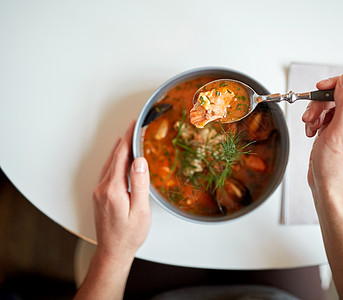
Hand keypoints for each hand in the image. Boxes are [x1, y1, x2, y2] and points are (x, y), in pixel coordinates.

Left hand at [93, 121, 150, 261]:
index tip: (134, 125)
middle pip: (113, 157)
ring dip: (119, 150)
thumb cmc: (129, 234)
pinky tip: (121, 160)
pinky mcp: (99, 196)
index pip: (121, 156)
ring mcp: (99, 192)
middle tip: (134, 128)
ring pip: (109, 163)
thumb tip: (139, 161)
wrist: (113, 251)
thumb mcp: (140, 210)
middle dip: (124, 140)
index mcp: (113, 189)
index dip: (128, 138)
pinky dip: (115, 161)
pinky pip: (107, 172)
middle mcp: (103, 188)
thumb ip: (139, 184)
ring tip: (130, 139)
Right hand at [302, 74, 342, 205]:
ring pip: (329, 104)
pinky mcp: (335, 131)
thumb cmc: (336, 169)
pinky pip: (323, 116)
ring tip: (310, 126)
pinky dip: (314, 121)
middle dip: (321, 102)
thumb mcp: (340, 132)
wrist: (329, 189)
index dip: (339, 84)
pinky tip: (311, 132)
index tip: (322, 88)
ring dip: (315, 112)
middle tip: (311, 115)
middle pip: (339, 94)